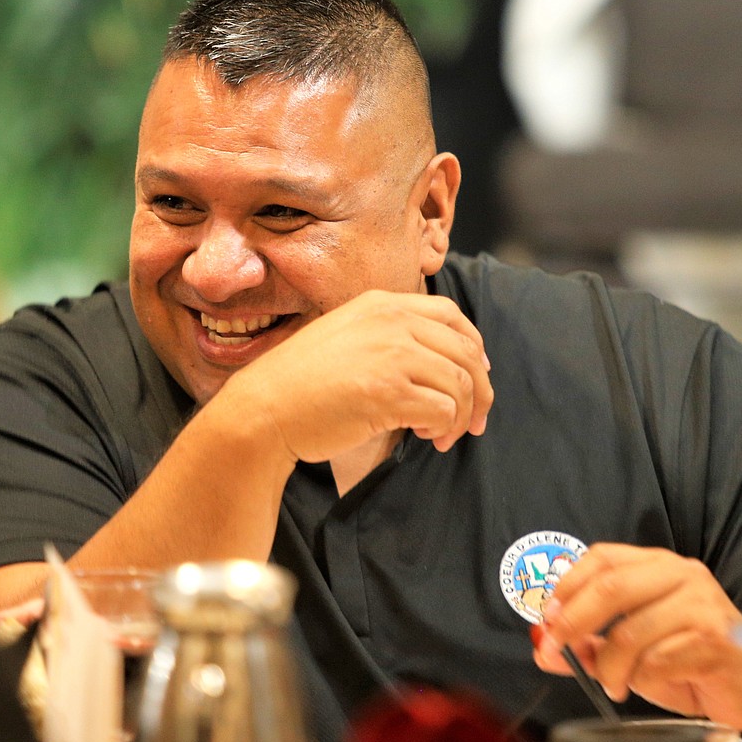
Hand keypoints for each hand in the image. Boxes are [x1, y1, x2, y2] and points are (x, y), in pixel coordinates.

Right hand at [222, 289, 492, 461]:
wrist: (263, 409)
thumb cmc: (301, 384)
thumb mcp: (345, 337)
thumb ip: (387, 337)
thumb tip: (439, 363)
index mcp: (381, 304)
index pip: (451, 315)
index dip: (474, 347)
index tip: (478, 375)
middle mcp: (390, 321)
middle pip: (465, 351)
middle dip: (479, 391)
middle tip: (474, 422)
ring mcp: (391, 354)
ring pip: (460, 383)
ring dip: (460, 416)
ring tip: (442, 435)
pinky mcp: (389, 391)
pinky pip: (444, 409)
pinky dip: (443, 428)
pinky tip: (424, 436)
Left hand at [533, 543, 741, 732]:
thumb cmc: (688, 663)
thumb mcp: (629, 654)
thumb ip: (588, 648)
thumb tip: (541, 648)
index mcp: (657, 565)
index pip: (602, 557)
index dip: (567, 585)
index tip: (547, 617)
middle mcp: (682, 574)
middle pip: (611, 586)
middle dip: (573, 621)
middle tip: (555, 649)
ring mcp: (702, 604)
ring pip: (631, 631)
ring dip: (611, 667)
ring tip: (612, 685)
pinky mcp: (716, 640)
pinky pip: (658, 660)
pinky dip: (640, 679)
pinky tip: (643, 687)